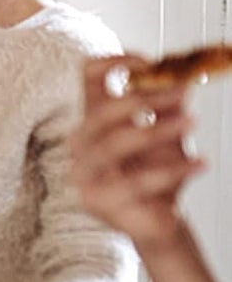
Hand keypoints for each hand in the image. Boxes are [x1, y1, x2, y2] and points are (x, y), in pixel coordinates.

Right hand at [69, 56, 203, 253]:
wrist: (158, 219)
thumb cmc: (157, 172)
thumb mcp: (168, 131)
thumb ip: (170, 103)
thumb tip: (184, 74)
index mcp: (93, 119)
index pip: (87, 77)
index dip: (115, 63)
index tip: (150, 63)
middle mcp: (81, 143)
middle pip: (101, 111)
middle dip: (145, 99)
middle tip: (182, 93)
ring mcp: (84, 172)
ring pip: (117, 143)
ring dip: (159, 129)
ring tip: (193, 123)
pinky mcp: (96, 200)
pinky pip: (137, 181)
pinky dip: (174, 170)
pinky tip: (200, 164)